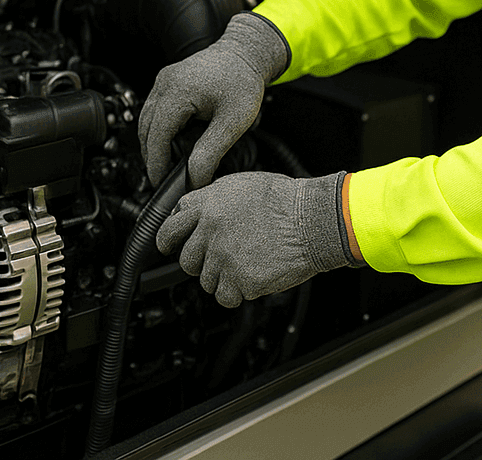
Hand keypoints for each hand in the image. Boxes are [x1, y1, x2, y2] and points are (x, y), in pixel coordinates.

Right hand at [139, 13, 289, 187]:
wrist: (246, 53)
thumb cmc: (243, 81)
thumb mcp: (233, 122)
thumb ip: (211, 151)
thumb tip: (195, 178)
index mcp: (177, 91)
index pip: (157, 137)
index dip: (157, 164)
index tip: (161, 184)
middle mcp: (165, 84)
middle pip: (146, 131)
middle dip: (152, 158)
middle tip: (164, 180)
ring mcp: (163, 81)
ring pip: (146, 121)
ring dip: (153, 145)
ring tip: (167, 166)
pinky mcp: (167, 82)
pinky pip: (154, 111)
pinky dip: (158, 130)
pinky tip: (171, 144)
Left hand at [156, 170, 358, 307]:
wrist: (313, 220)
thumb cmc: (286, 200)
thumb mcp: (243, 185)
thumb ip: (213, 199)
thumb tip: (195, 210)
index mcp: (209, 205)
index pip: (171, 226)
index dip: (169, 239)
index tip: (169, 245)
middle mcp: (211, 231)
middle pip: (187, 260)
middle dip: (201, 262)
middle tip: (220, 258)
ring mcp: (224, 257)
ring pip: (206, 281)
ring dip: (223, 277)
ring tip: (247, 262)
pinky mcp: (240, 280)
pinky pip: (226, 297)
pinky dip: (237, 293)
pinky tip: (252, 278)